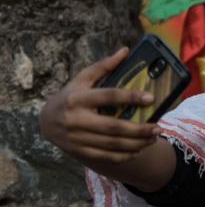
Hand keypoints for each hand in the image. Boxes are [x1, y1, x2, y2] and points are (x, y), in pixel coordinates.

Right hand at [39, 47, 160, 165]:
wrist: (46, 121)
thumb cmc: (70, 96)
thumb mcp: (82, 79)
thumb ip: (104, 66)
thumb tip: (126, 50)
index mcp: (78, 98)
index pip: (107, 96)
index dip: (129, 97)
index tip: (150, 98)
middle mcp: (76, 119)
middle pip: (113, 127)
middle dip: (138, 129)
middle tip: (157, 127)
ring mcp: (77, 137)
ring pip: (112, 144)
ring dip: (136, 144)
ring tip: (153, 138)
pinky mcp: (79, 150)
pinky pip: (106, 156)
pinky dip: (125, 155)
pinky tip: (139, 149)